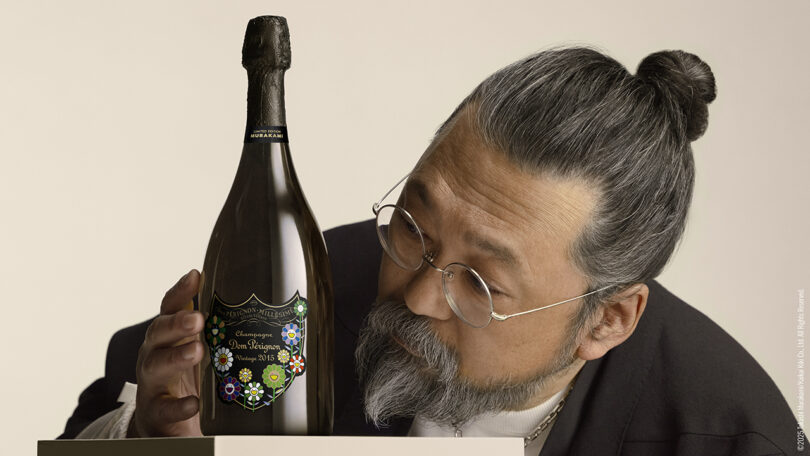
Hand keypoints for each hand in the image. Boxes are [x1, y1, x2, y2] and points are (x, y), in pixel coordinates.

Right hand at [129, 269, 203, 436]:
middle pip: (158, 332)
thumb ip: (214, 327)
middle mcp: (154, 354)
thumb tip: (251, 301)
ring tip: (197, 351)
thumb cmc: (186, 378)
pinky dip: (179, 406)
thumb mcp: (198, 348)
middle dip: (177, 323)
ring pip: (156, 365)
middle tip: (198, 319)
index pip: (170, 308)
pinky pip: (165, 408)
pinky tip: (194, 403)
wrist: (163, 423)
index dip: (181, 291)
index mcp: (168, 335)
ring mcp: (152, 383)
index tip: (195, 276)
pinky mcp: (157, 413)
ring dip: (176, 357)